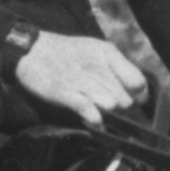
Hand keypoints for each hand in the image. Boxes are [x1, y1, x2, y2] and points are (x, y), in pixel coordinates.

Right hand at [8, 29, 146, 126]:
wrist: (29, 50)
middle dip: (121, 107)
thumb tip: (136, 90)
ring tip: (100, 111)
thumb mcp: (94, 50)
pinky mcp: (64, 92)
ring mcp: (80, 80)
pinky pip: (88, 109)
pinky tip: (94, 120)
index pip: (137, 81)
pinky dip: (94, 118)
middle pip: (125, 98)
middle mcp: (97, 65)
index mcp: (107, 53)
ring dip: (107, 112)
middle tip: (112, 108)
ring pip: (110, 103)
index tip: (134, 101)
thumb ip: (115, 67)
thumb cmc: (65, 53)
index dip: (139, 95)